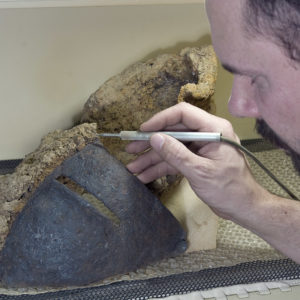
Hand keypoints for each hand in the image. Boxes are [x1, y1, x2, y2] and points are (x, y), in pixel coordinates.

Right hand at [126, 102, 263, 219]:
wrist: (243, 208)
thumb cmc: (229, 189)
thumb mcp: (200, 171)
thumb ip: (176, 154)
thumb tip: (154, 138)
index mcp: (213, 129)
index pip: (183, 114)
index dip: (161, 120)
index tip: (143, 130)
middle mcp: (205, 135)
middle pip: (173, 132)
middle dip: (151, 142)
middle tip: (130, 148)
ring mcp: (199, 148)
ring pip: (171, 148)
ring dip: (152, 158)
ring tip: (132, 168)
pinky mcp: (195, 161)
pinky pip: (174, 160)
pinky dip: (160, 168)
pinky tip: (144, 175)